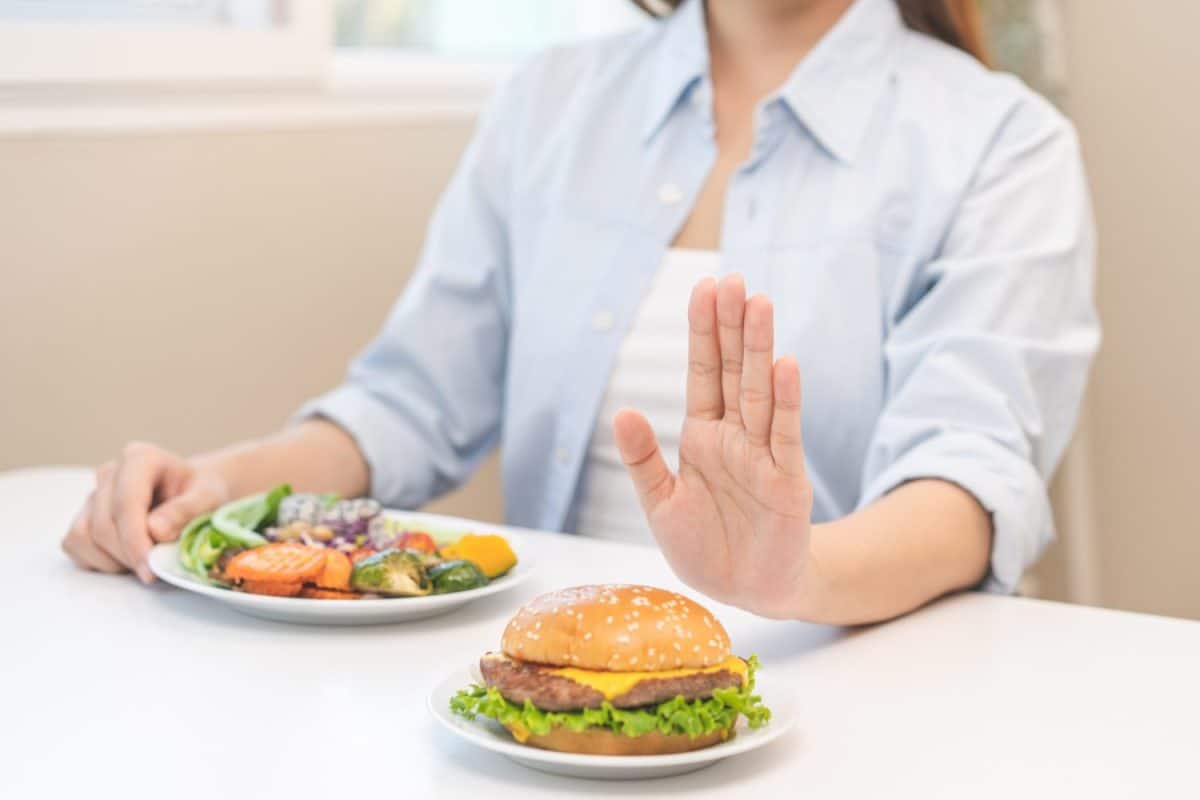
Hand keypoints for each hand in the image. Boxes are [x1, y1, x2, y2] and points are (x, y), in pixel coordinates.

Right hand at [62, 443, 230, 582]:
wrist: (192, 492)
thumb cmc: (200, 492)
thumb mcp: (208, 498)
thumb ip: (186, 511)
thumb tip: (154, 531)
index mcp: (140, 459)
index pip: (126, 503)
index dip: (135, 540)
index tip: (150, 569)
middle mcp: (110, 473)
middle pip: (103, 525)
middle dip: (129, 555)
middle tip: (156, 569)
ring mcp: (93, 495)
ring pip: (84, 537)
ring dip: (114, 560)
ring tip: (146, 559)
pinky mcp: (83, 516)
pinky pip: (76, 545)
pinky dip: (100, 562)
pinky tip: (128, 558)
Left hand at [613, 274, 812, 618]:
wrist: (747, 592)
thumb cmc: (706, 546)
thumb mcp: (661, 505)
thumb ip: (643, 461)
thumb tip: (622, 411)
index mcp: (702, 436)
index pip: (703, 374)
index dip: (704, 332)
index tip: (705, 288)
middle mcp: (735, 436)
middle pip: (732, 371)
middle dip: (732, 326)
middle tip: (733, 279)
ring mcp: (763, 455)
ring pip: (759, 391)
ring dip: (759, 348)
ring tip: (760, 303)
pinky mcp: (787, 482)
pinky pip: (785, 435)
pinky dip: (785, 401)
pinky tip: (784, 365)